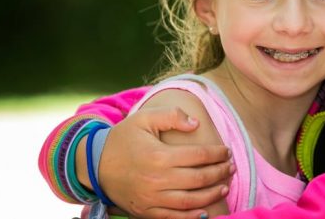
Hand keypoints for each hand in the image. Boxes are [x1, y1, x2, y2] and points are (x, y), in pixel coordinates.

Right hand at [100, 106, 232, 218]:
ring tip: (224, 186)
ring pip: (190, 201)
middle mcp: (157, 180)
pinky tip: (205, 211)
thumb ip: (171, 116)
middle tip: (231, 167)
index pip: (198, 156)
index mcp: (159, 156)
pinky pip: (173, 217)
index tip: (226, 151)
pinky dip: (192, 216)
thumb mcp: (144, 118)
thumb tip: (195, 124)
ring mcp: (151, 199)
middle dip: (219, 173)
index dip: (217, 154)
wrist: (93, 165)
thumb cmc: (123, 139)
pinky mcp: (145, 211)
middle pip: (199, 179)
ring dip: (211, 195)